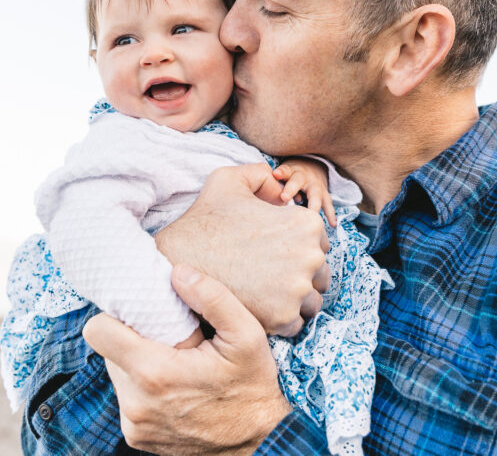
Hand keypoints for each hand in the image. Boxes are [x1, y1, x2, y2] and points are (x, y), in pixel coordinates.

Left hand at [84, 264, 291, 454]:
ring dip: (138, 363)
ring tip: (176, 364)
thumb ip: (212, 298)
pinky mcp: (136, 437)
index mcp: (155, 373)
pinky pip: (127, 398)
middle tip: (170, 339)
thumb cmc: (253, 386)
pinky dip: (144, 388)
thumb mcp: (246, 335)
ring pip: (117, 374)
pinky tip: (175, 387)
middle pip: (108, 351)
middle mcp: (136, 403)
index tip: (142, 312)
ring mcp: (134, 424)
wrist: (259, 442)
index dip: (115, 315)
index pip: (98, 331)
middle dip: (133, 339)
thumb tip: (177, 272)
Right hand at [155, 164, 329, 335]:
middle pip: (320, 272)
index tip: (275, 251)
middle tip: (269, 273)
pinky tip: (259, 307)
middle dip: (300, 273)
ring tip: (266, 292)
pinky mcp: (283, 318)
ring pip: (312, 299)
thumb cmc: (204, 220)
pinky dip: (281, 319)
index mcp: (306, 224)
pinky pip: (297, 323)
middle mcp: (310, 257)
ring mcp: (298, 290)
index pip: (320, 241)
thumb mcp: (229, 179)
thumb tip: (278, 180)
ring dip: (295, 299)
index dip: (298, 246)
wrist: (176, 260)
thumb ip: (259, 174)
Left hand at [273, 159, 336, 226]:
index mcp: (293, 171)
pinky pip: (328, 205)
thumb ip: (276, 179)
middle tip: (284, 197)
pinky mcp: (324, 196)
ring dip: (314, 206)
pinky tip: (333, 224)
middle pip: (299, 182)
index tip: (275, 174)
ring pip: (316, 195)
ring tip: (312, 217)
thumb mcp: (284, 172)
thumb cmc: (291, 175)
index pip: (286, 171)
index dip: (281, 173)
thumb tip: (265, 187)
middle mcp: (306, 178)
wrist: (312, 168)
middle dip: (292, 189)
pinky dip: (331, 214)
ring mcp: (317, 187)